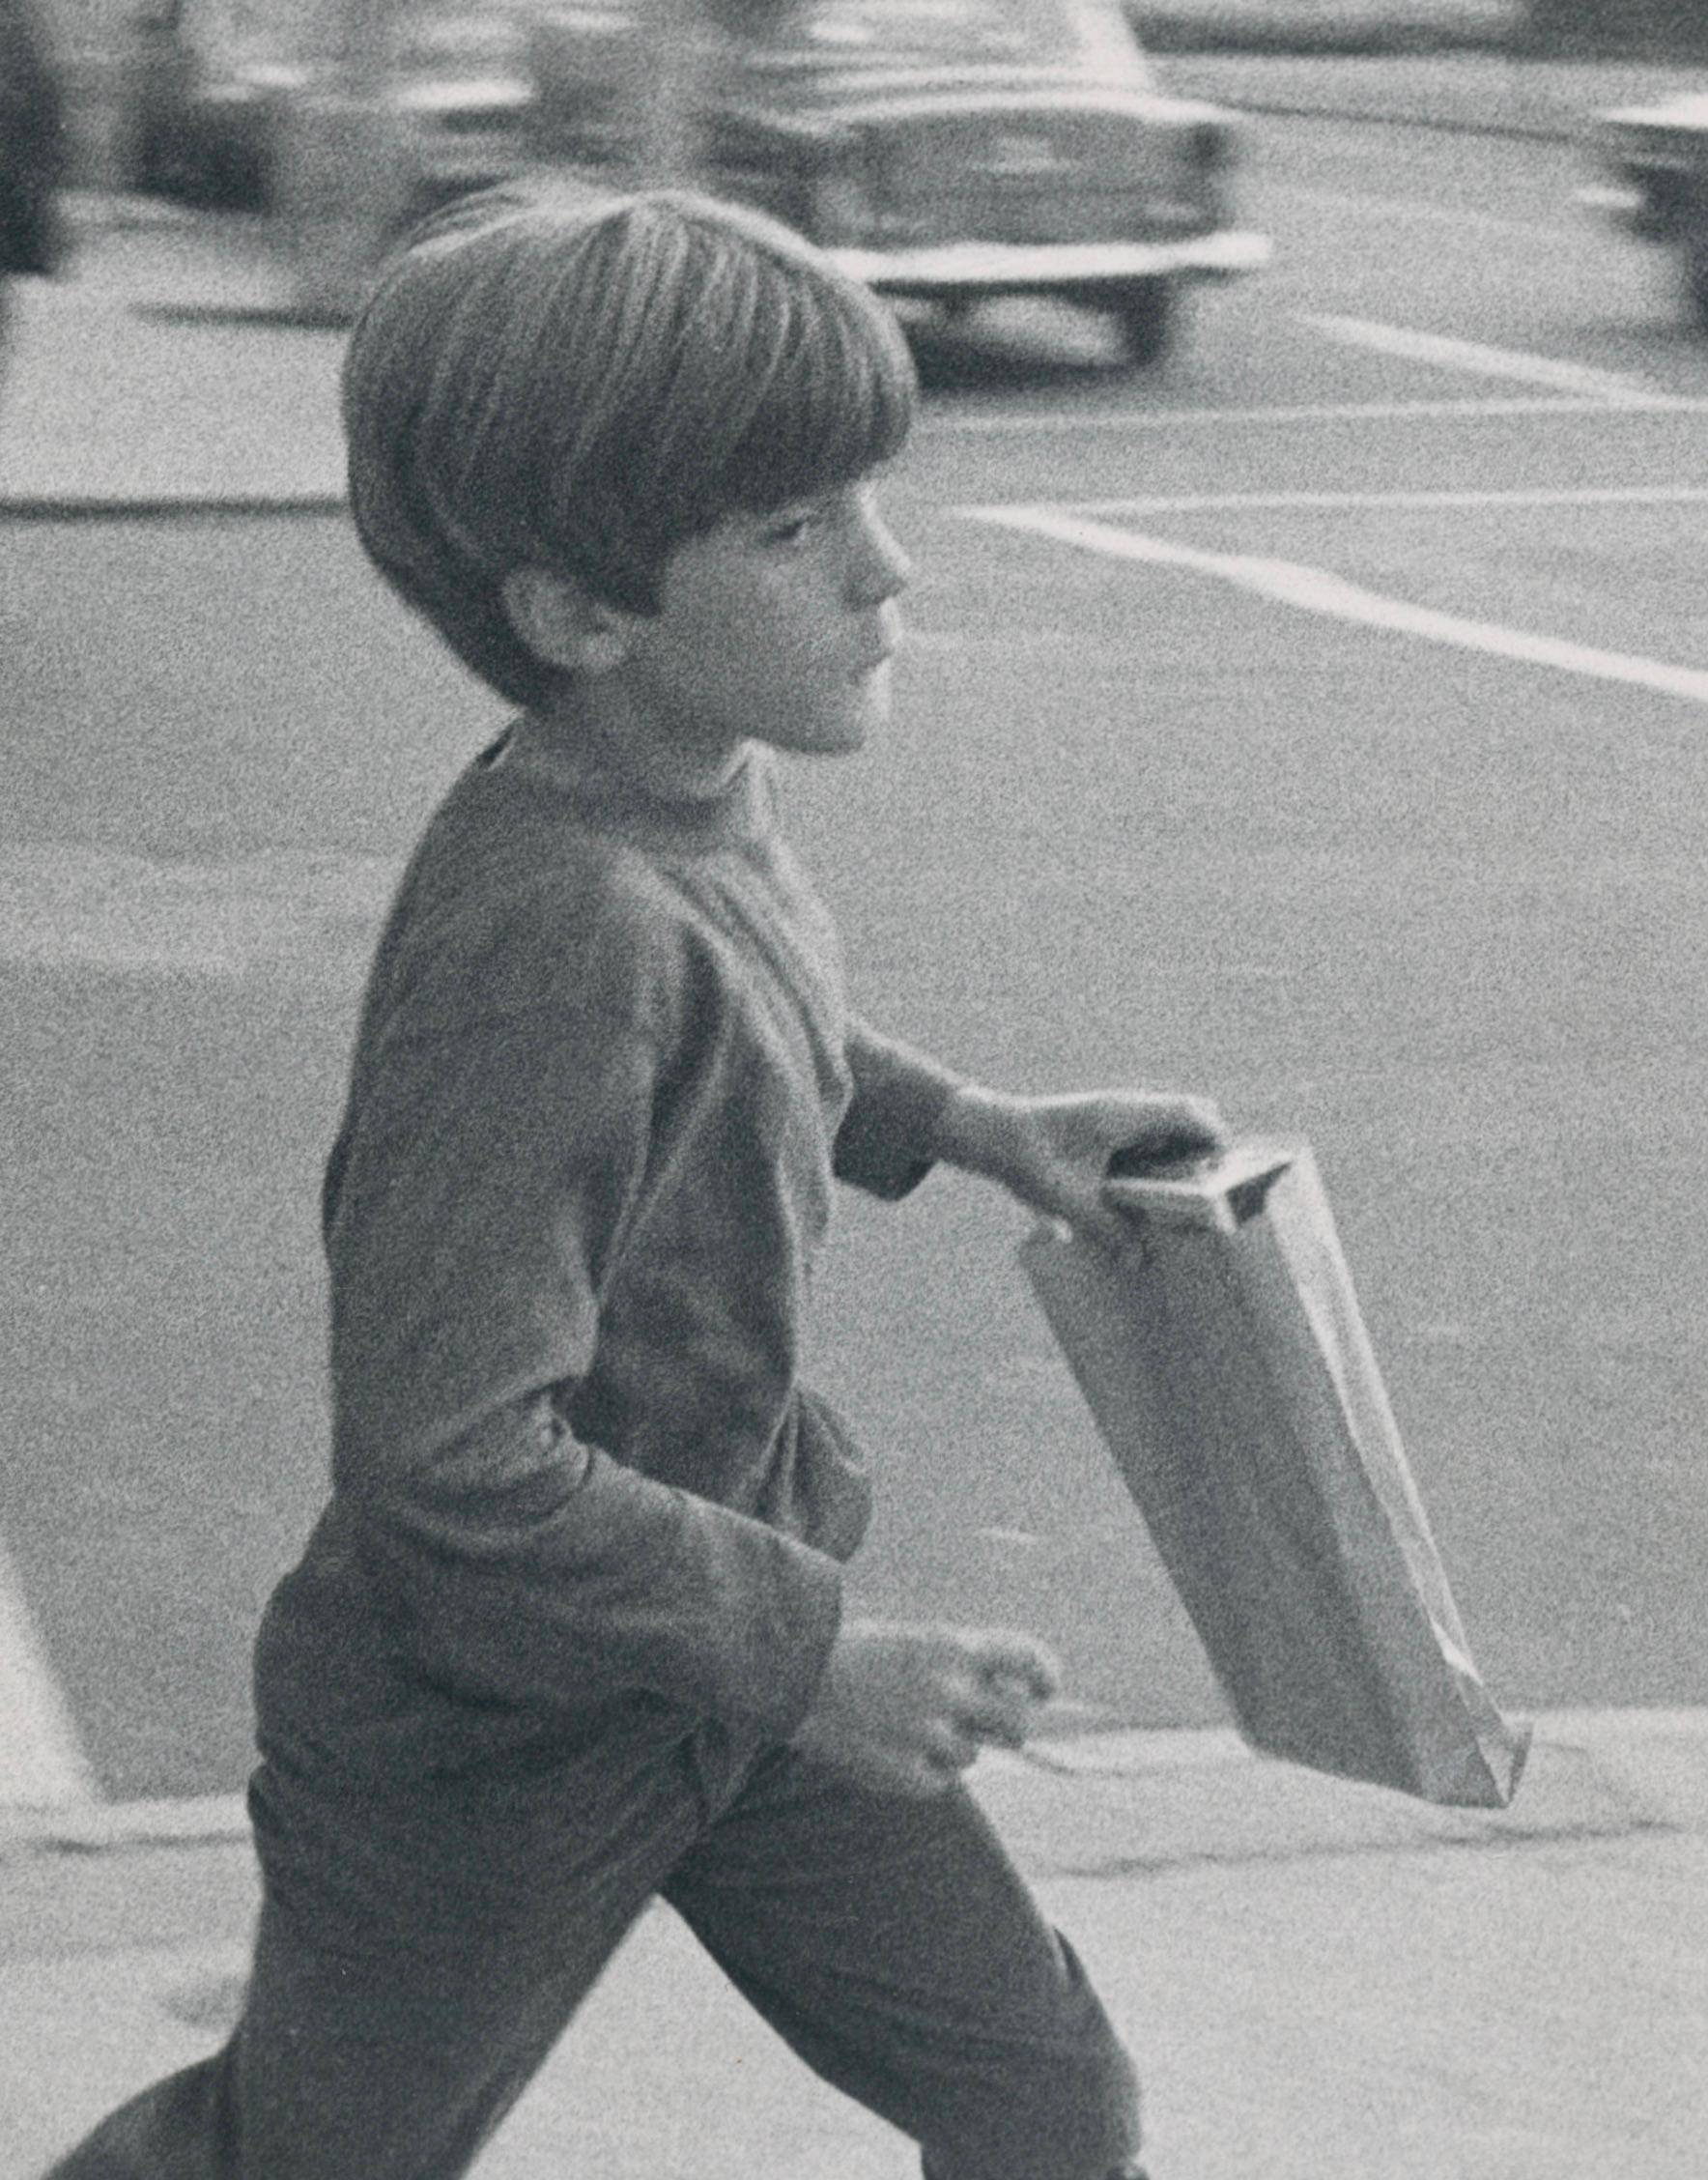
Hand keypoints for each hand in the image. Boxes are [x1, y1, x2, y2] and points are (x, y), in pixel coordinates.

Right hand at [791, 1619, 1060, 1797]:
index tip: (1047, 1688)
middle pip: (1017, 1721)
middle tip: (996, 1723)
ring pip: (972, 1753)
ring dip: (955, 1744)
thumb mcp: (916, 1639)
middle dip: (1012, 1723)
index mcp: (952, 1646)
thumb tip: (1021, 1690)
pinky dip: (927, 1768)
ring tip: (908, 1723)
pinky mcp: (906, 1773)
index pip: (1027, 1660)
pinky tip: (893, 1746)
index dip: (1045, 1674)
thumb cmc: (855, 1650)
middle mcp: (948, 1690)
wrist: (790, 1677)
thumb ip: (967, 1661)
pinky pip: (942, 1779)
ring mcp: (927, 1735)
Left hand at [936, 1085, 1228, 1248]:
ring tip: (1187, 1200)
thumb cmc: (1028, 1158)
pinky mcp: (1107, 1128)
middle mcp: (1128, 1107)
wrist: (991, 1134)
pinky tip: (1151, 1197)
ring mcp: (1118, 1115)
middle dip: (1208, 1153)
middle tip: (1209, 1194)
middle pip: (1192, 1117)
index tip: (1229, 1177)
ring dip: (1183, 1157)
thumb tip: (1138, 1262)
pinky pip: (1149, 1138)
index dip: (1220, 1142)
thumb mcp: (1067, 1199)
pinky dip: (1161, 1160)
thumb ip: (1105, 1229)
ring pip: (1171, 1127)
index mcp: (1126, 1114)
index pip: (1195, 1114)